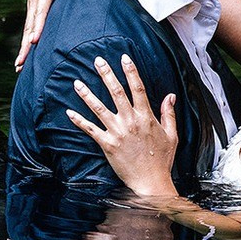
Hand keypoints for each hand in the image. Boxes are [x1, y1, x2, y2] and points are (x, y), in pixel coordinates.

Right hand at [14, 0, 87, 71]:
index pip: (42, 9)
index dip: (38, 25)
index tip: (34, 41)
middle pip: (31, 23)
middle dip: (26, 44)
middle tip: (22, 62)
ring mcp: (34, 5)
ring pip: (28, 28)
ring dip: (24, 47)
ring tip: (19, 66)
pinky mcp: (35, 10)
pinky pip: (31, 28)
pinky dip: (27, 43)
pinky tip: (24, 59)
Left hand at [65, 55, 179, 198]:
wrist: (151, 181)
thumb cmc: (162, 160)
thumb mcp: (172, 135)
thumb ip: (168, 114)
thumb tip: (170, 96)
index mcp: (146, 117)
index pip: (138, 88)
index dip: (130, 71)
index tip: (124, 58)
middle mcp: (131, 121)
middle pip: (116, 92)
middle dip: (106, 74)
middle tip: (97, 61)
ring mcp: (118, 132)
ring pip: (99, 108)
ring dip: (86, 94)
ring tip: (76, 82)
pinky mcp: (108, 144)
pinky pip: (90, 130)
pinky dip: (79, 120)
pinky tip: (69, 112)